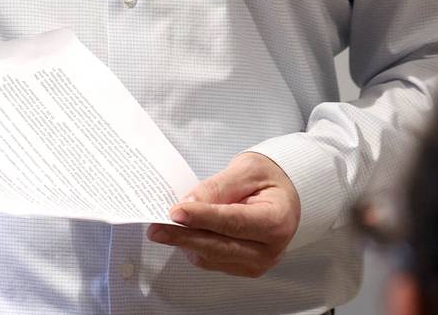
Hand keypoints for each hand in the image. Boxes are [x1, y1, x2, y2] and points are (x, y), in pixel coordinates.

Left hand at [147, 152, 300, 277]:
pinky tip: (182, 231)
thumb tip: (189, 204)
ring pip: (211, 257)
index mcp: (277, 220)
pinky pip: (211, 261)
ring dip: (185, 241)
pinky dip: (193, 246)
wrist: (282, 196)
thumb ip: (218, 187)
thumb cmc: (267, 179)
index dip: (203, 218)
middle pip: (220, 246)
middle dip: (184, 236)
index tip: (176, 212)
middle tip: (156, 227)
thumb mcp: (246, 170)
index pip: (234, 222)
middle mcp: (270, 249)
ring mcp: (256, 263)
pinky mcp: (242, 268)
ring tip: (163, 226)